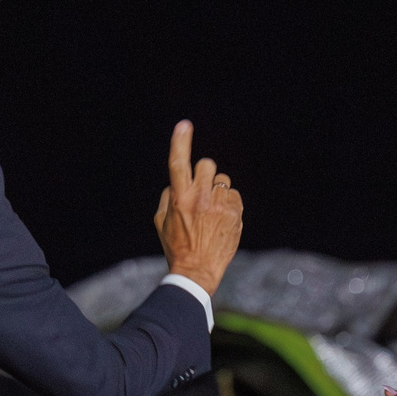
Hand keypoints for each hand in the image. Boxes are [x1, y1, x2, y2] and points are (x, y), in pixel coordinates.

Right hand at [153, 120, 243, 296]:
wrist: (197, 270)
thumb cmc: (176, 245)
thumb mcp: (161, 220)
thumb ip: (169, 195)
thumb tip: (178, 181)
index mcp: (179, 198)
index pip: (178, 163)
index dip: (180, 142)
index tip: (184, 125)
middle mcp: (201, 198)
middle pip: (207, 164)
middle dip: (203, 173)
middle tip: (200, 189)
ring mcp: (220, 205)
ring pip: (222, 180)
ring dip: (216, 190)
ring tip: (211, 211)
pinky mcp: (236, 213)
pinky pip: (234, 195)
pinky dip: (228, 203)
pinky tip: (221, 220)